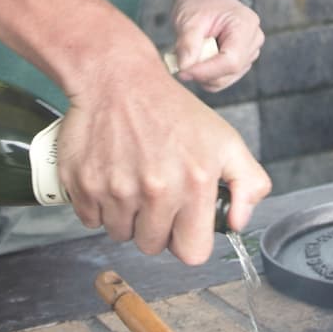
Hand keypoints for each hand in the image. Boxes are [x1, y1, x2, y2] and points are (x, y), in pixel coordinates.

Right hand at [56, 39, 269, 263]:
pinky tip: (110, 176)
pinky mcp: (84, 184)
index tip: (181, 222)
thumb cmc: (171, 109)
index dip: (186, 239)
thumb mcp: (226, 140)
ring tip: (131, 180)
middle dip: (154, 226)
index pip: (192, 252)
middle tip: (153, 193)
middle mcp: (155, 190)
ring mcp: (116, 189)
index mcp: (194, 183)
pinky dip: (98, 205)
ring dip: (125, 216)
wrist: (117, 78)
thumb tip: (238, 223)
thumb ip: (248, 183)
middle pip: (151, 246)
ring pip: (119, 234)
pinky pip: (90, 220)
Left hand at [168, 0, 263, 93]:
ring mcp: (250, 52)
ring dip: (203, 73)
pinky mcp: (242, 62)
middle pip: (229, 72)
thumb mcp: (188, 20)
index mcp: (246, 24)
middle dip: (202, 71)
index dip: (206, 71)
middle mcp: (254, 40)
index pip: (231, 60)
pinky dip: (205, 74)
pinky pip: (221, 80)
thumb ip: (187, 44)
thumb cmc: (197, 4)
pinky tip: (199, 56)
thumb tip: (184, 69)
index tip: (182, 72)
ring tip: (192, 51)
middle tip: (181, 57)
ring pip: (224, 80)